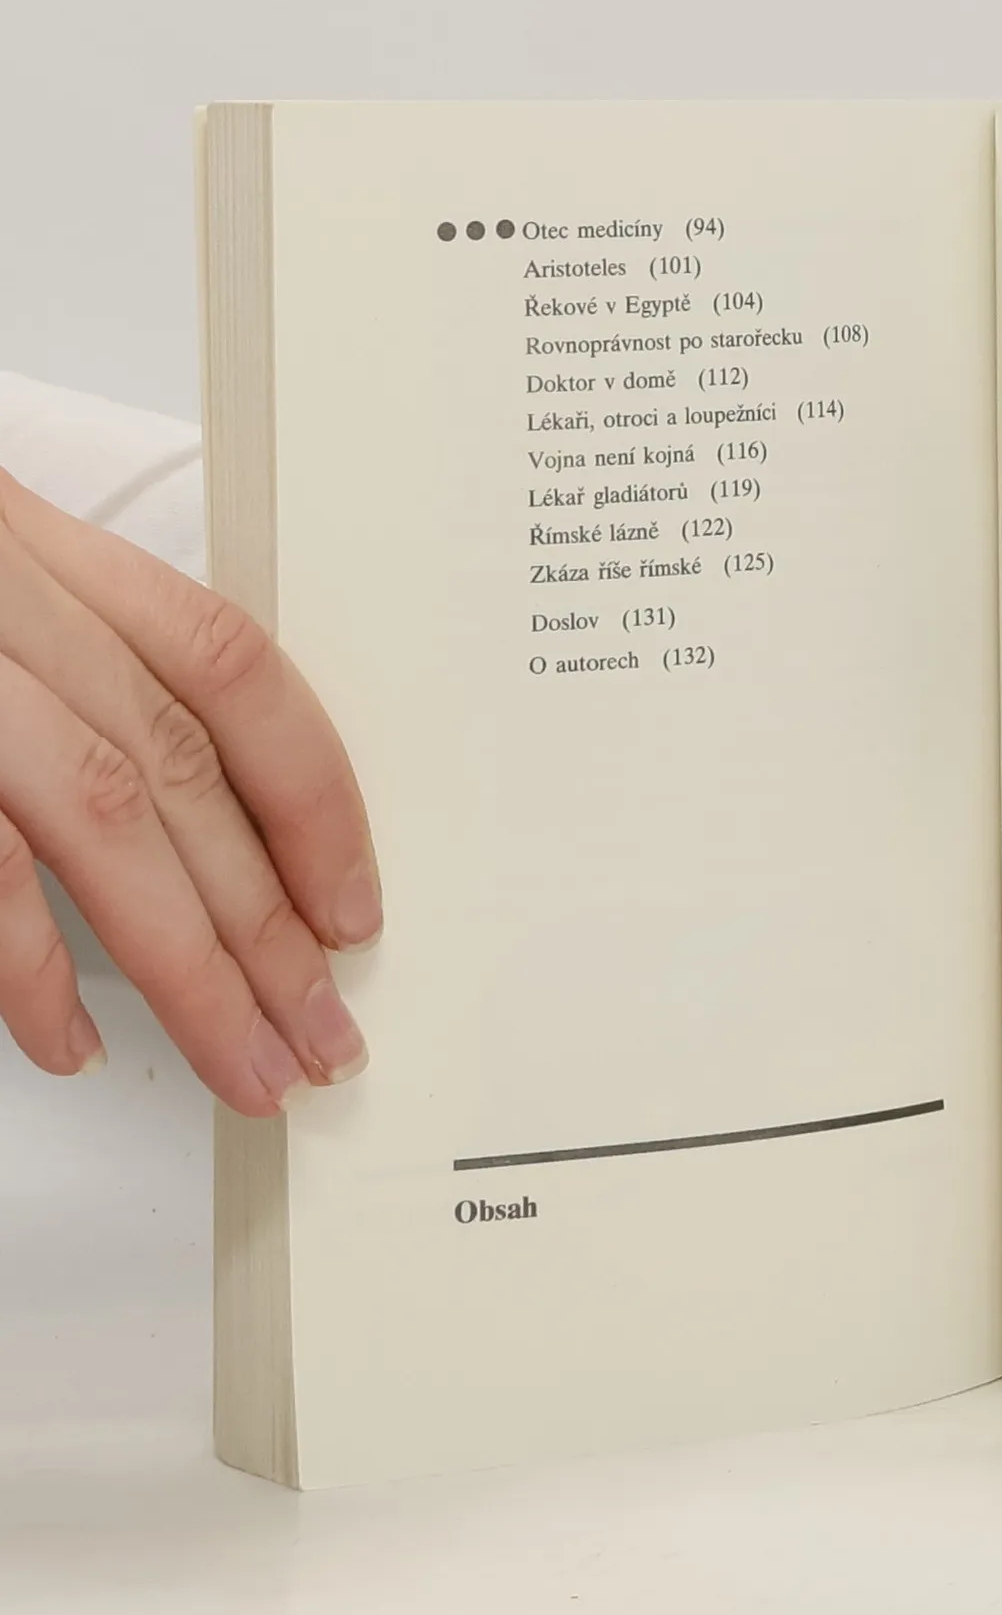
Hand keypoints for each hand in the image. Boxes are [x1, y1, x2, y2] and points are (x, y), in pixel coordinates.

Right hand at [0, 464, 379, 1112]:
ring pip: (101, 815)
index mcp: (34, 549)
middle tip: (322, 1035)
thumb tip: (198, 838)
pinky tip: (71, 1041)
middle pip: (178, 772)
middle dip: (268, 922)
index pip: (231, 673)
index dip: (314, 797)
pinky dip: (25, 962)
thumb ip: (72, 680)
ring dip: (188, 964)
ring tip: (244, 1065)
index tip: (355, 909)